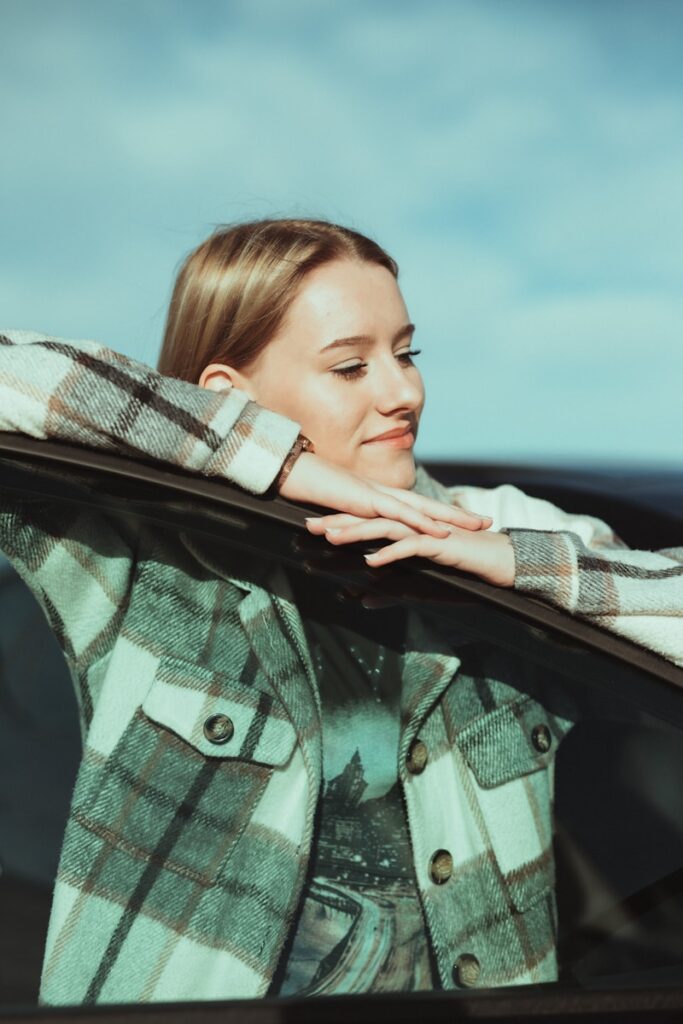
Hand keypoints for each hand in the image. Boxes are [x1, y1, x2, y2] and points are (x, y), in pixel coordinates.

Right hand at [280, 452, 491, 538]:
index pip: (416, 506)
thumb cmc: (307, 490)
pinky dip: (422, 524)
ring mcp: (377, 495)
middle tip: (487, 522)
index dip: (441, 513)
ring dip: (452, 518)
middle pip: (429, 505)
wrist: (290, 472)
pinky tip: (441, 533)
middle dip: (459, 514)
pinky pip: (401, 514)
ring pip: (422, 509)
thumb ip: (349, 522)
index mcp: (377, 496)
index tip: (463, 521)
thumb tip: (354, 537)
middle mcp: (383, 493)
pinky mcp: (367, 500)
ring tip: (476, 526)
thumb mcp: (334, 512)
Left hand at [306, 512, 515, 586]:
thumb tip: (361, 600)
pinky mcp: (439, 543)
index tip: (310, 532)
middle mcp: (411, 525)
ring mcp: (424, 532)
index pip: (365, 524)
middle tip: (308, 527)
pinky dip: (392, 554)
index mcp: (404, 530)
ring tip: (332, 539)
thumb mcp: (419, 586)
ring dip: (357, 533)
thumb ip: (389, 591)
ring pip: (384, 528)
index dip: (338, 525)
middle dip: (337, 523)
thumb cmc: (459, 572)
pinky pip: (411, 548)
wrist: (495, 562)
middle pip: (367, 520)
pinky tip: (373, 562)